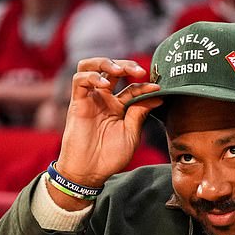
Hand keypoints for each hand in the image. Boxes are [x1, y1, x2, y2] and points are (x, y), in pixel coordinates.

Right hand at [54, 58, 162, 189]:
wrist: (90, 171)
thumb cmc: (110, 157)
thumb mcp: (131, 134)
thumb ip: (140, 113)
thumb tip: (157, 95)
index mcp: (118, 107)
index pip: (132, 88)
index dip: (145, 86)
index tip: (157, 88)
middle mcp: (104, 99)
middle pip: (112, 69)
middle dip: (127, 65)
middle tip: (139, 71)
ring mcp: (90, 99)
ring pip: (91, 66)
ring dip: (106, 62)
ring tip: (119, 70)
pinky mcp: (77, 103)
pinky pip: (79, 80)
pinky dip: (92, 77)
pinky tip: (104, 85)